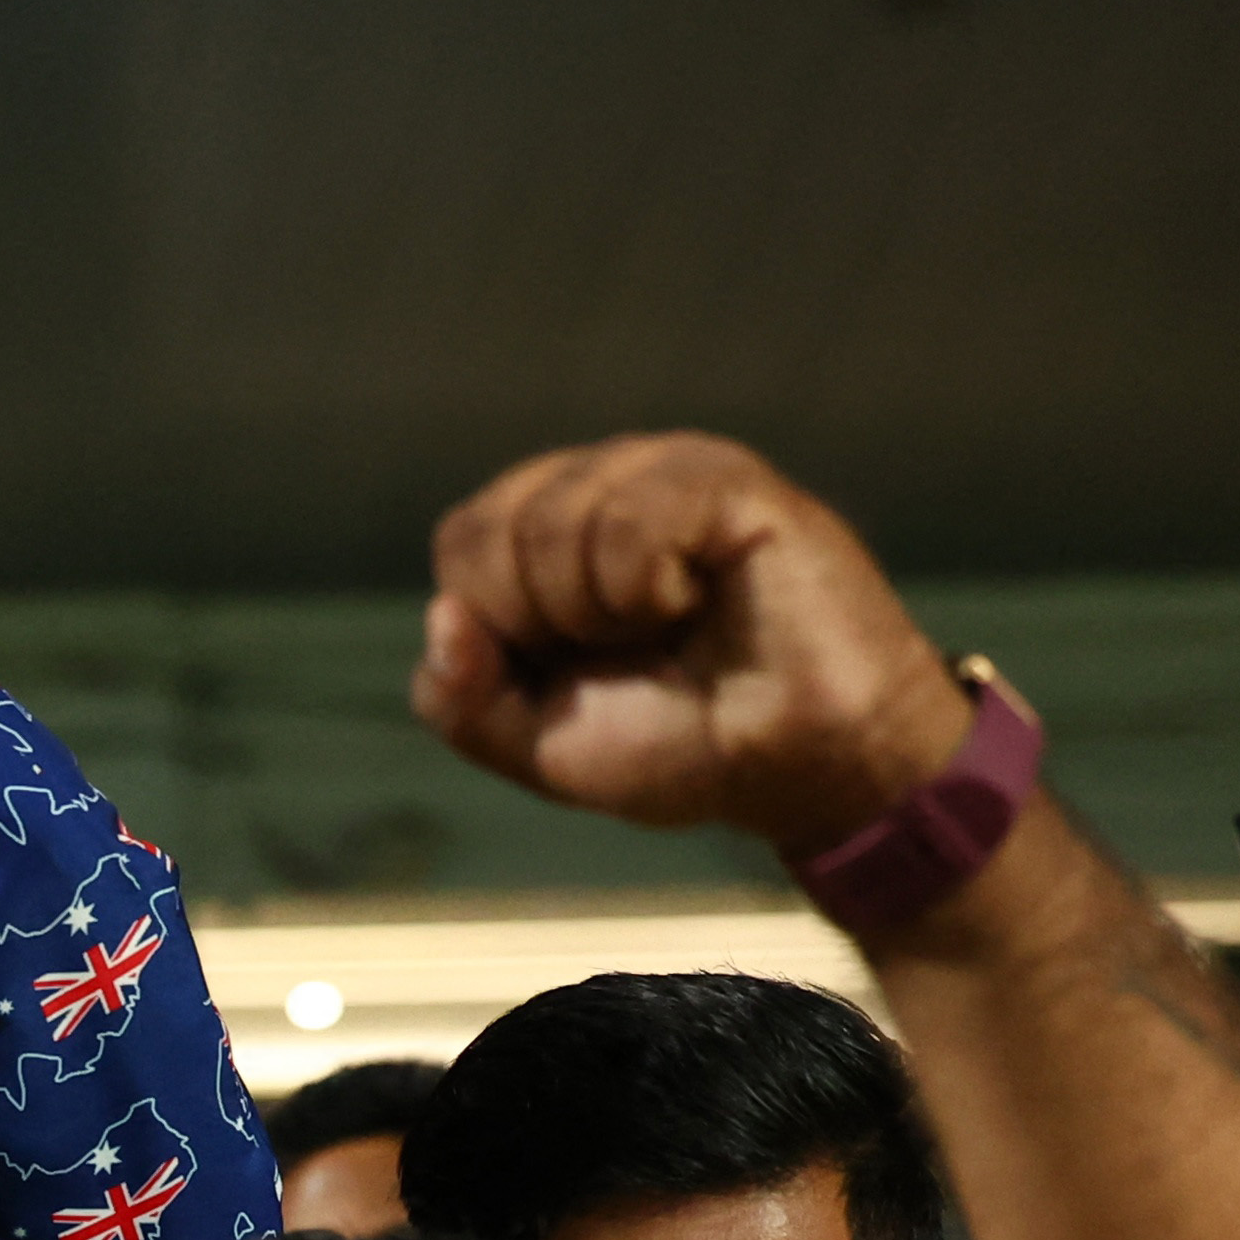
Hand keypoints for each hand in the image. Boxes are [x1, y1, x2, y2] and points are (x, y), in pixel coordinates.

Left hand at [411, 434, 967, 855]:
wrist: (797, 767)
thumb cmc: (682, 747)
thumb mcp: (537, 744)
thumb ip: (460, 698)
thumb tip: (442, 618)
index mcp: (554, 531)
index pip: (464, 541)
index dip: (495, 626)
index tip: (572, 665)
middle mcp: (608, 484)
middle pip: (489, 529)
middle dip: (539, 622)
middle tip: (628, 649)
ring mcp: (668, 471)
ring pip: (552, 520)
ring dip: (598, 612)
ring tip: (671, 624)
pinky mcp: (728, 480)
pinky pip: (630, 519)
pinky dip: (646, 587)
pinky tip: (696, 598)